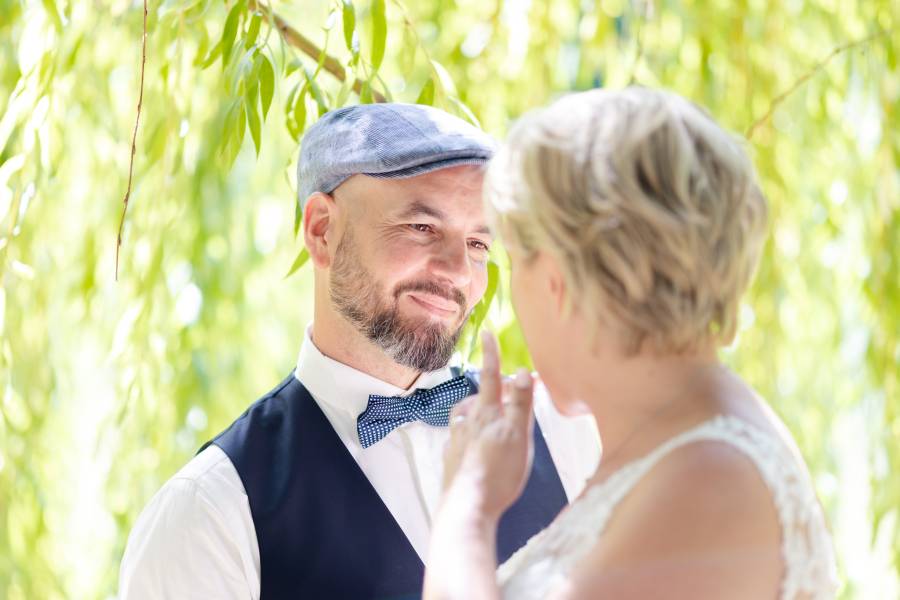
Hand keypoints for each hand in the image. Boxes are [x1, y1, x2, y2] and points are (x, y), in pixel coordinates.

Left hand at [441, 330, 534, 520]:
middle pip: (478, 398)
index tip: (487, 333)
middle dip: (488, 389)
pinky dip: (464, 436)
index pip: (491, 377)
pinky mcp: (452, 462)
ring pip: (463, 417)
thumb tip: (522, 370)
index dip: (491, 354)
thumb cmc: (499, 472)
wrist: (468, 507)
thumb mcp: (518, 435)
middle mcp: (468, 423)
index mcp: (487, 413)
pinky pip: (457, 441)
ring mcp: (457, 442)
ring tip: (480, 412)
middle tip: (501, 388)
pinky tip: (467, 445)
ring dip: (472, 410)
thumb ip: (520, 403)